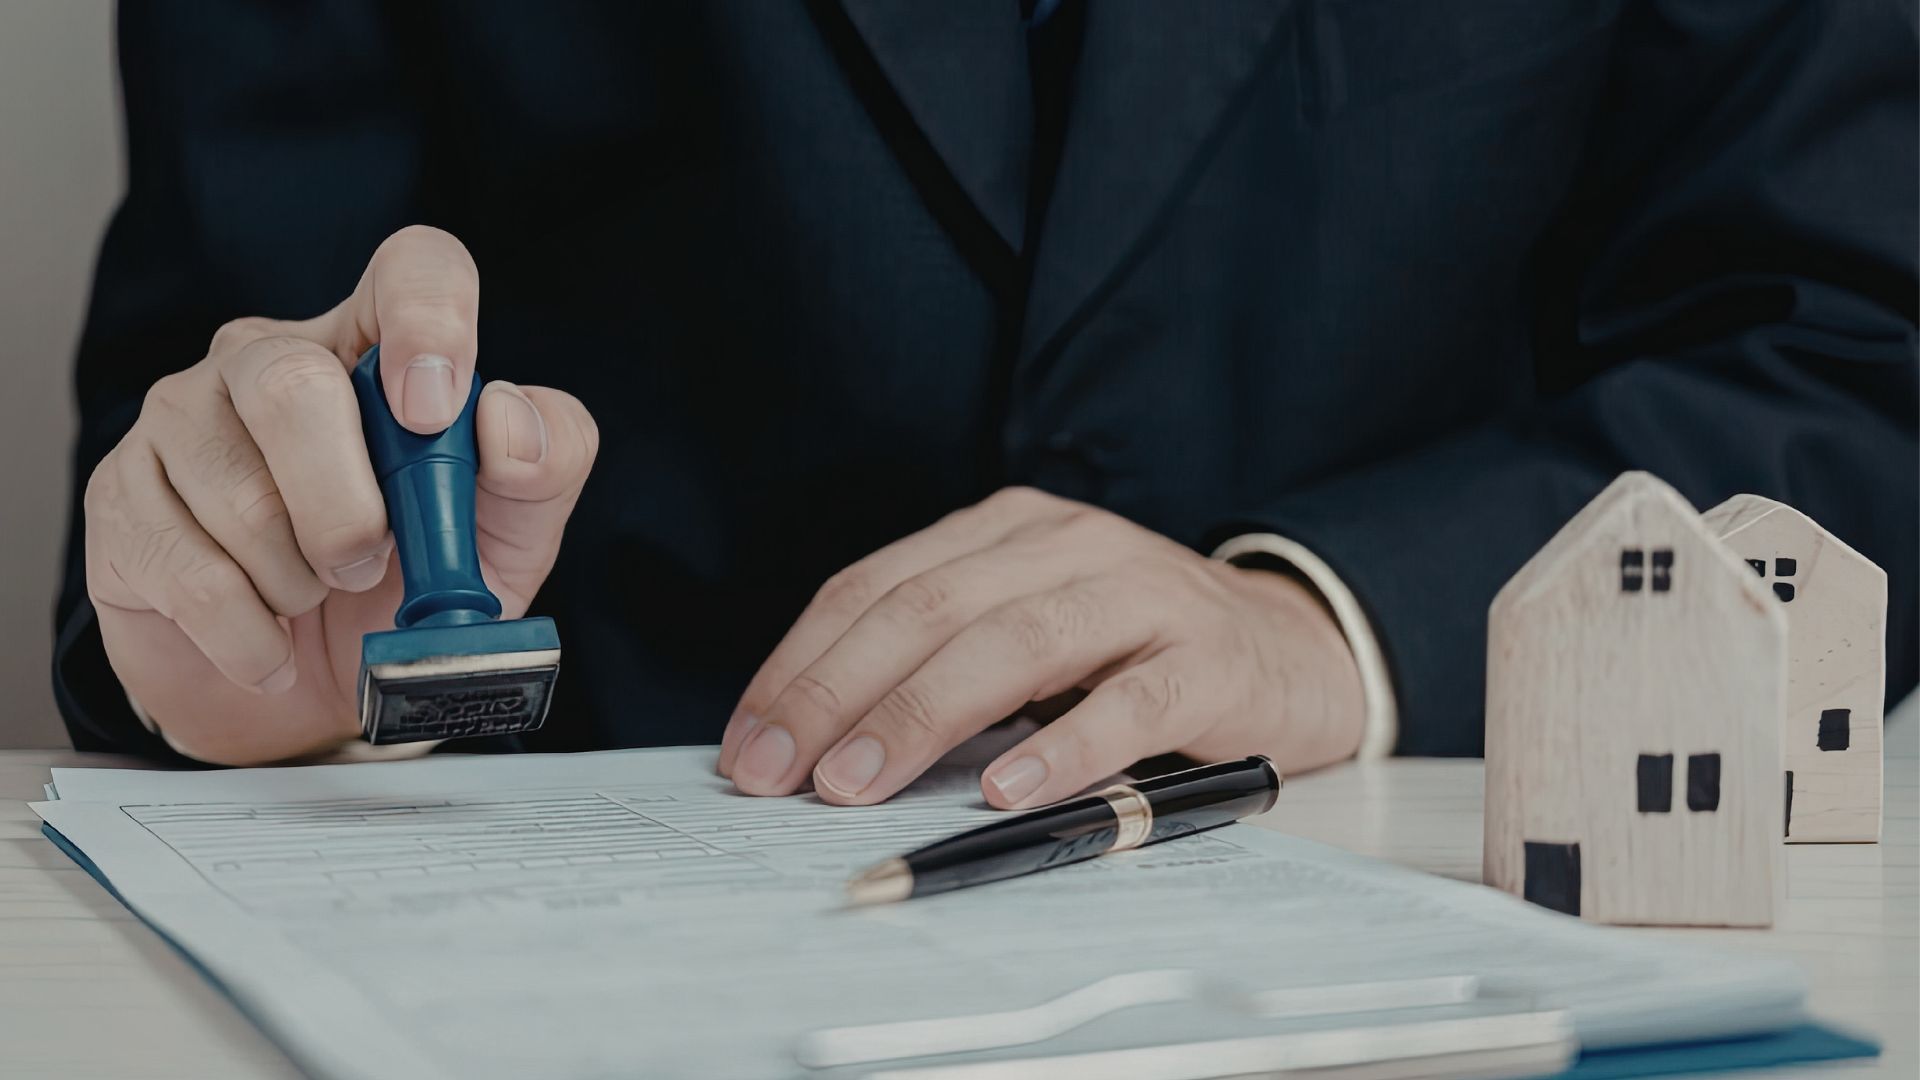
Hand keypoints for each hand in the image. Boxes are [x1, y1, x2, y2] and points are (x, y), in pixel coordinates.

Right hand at [84, 226, 598, 764]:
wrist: (314, 695)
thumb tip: (506, 420)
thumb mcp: (509, 534)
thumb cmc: (411, 589)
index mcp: (377, 347)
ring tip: (315, 597)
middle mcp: (269, 359)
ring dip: (302, 581)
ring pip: (241, 494)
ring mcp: (181, 418)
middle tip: (372, 566)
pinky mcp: (121, 498)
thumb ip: (545, 464)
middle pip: (294, 385)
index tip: (433, 412)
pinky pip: (190, 571)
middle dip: (348, 507)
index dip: (430, 321)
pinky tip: (269, 642)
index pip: (412, 267)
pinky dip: (252, 635)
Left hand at [718, 487, 1364, 806]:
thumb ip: (939, 662)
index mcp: (1006, 530)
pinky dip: (1064, 746)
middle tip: (781, 771)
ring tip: (860, 781)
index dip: (803, 661)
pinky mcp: (1207, 660)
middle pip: (930, 608)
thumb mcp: (1027, 630)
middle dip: (839, 691)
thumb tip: (813, 744)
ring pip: (1014, 643)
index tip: (750, 739)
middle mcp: (1067, 543)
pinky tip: (1007, 788)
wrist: (1290, 648)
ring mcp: (1142, 594)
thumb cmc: (1131, 651)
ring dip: (923, 715)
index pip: (879, 584)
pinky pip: (1129, 702)